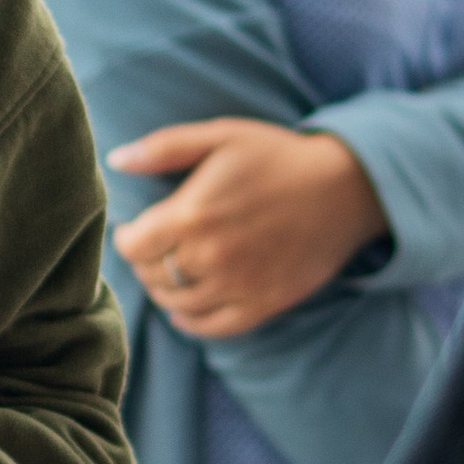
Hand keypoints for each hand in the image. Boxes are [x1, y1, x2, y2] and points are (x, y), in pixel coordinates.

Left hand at [107, 118, 387, 338]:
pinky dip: (190, 321)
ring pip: (176, 303)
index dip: (127, 238)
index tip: (135, 229)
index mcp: (192, 216)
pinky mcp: (262, 305)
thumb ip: (164, 148)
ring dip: (165, 290)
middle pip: (152, 276)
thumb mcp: (221, 136)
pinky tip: (187, 307)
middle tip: (154, 248)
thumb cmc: (279, 156)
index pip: (132, 247)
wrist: (347, 187)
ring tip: (172, 271)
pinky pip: (211, 327)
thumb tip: (116, 161)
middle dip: (146, 262)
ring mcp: (238, 286)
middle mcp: (210, 258)